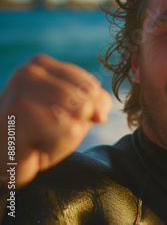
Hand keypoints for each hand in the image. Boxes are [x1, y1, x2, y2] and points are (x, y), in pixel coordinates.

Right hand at [0, 54, 111, 187]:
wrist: (2, 159)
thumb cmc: (38, 133)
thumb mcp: (73, 113)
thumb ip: (95, 104)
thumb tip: (100, 112)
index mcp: (41, 64)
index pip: (91, 86)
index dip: (88, 110)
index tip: (61, 119)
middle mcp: (28, 72)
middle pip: (86, 98)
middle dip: (78, 122)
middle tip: (50, 131)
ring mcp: (20, 92)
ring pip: (78, 113)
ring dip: (67, 135)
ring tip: (42, 137)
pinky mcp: (18, 115)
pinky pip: (64, 131)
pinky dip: (56, 146)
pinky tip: (33, 146)